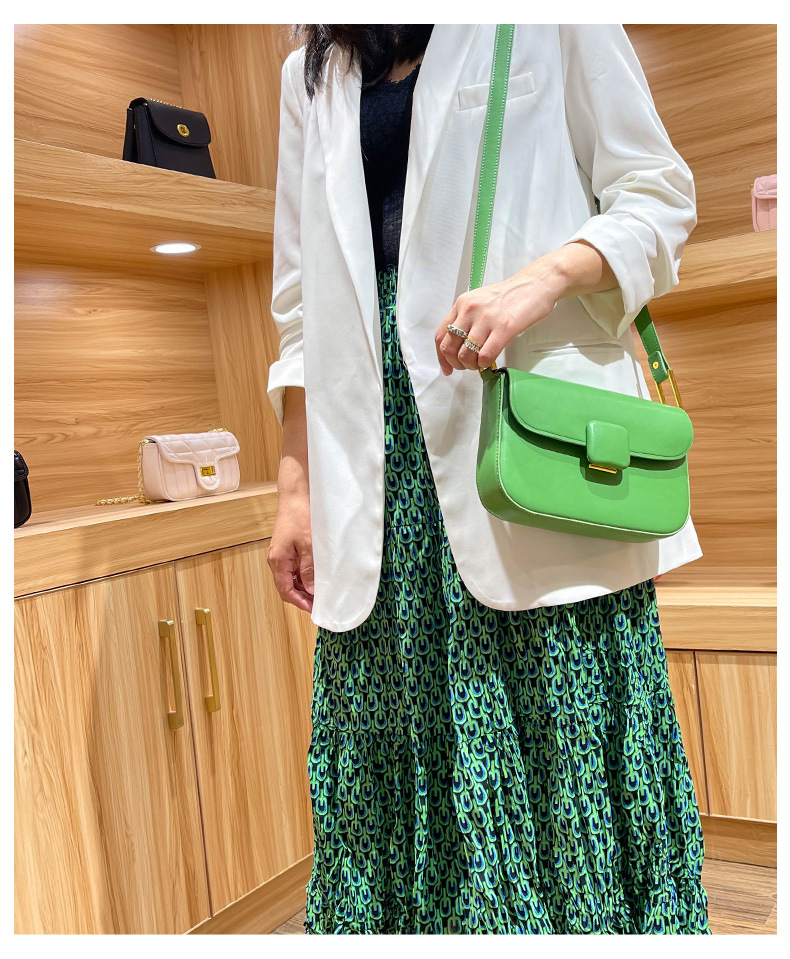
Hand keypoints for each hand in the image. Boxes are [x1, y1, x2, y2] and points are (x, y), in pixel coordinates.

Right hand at [268, 491, 314, 612]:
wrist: (296, 495)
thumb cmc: (300, 515)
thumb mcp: (308, 544)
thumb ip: (308, 568)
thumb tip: (311, 590)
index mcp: (277, 560)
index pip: (285, 590)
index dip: (299, 602)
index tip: (313, 609)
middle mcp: (277, 560)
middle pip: (287, 587)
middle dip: (302, 597)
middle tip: (320, 603)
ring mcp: (282, 555)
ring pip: (292, 579)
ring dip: (304, 587)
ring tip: (321, 592)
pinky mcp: (289, 549)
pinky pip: (295, 568)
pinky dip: (305, 576)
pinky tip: (317, 577)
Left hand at [433, 240, 617, 373]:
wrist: (536, 284)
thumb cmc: (511, 295)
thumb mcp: (480, 302)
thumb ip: (467, 320)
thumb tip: (459, 346)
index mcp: (462, 304)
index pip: (441, 335)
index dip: (441, 357)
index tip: (448, 367)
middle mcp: (470, 310)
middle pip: (449, 348)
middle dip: (457, 364)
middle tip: (467, 366)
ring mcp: (486, 319)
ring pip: (466, 355)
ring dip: (471, 365)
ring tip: (480, 363)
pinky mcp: (504, 328)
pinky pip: (485, 355)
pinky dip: (485, 364)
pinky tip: (490, 361)